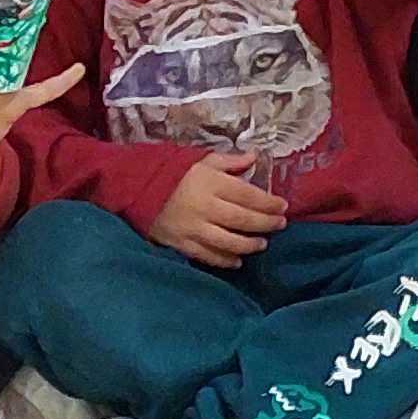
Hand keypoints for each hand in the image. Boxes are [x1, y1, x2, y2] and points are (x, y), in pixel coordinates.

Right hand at [155, 154, 285, 268]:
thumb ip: (229, 161)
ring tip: (262, 244)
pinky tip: (237, 261)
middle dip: (265, 223)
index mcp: (211, 183)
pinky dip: (224, 260)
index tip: (283, 207)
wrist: (134, 187)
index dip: (268, 202)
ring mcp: (193, 228)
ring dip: (249, 245)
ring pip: (228, 241)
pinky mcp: (181, 243)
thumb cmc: (171, 171)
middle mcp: (205, 207)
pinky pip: (207, 255)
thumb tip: (255, 157)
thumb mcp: (200, 160)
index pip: (248, 195)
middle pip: (242, 219)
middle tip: (280, 225)